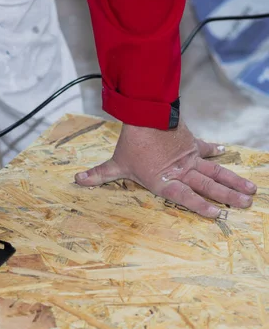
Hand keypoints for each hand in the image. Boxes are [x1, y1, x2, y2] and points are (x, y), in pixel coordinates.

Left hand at [74, 120, 256, 217]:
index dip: (199, 205)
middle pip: (207, 186)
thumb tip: (77, 181)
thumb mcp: (115, 163)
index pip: (184, 196)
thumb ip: (99, 175)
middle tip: (244, 205)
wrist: (146, 114)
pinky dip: (214, 150)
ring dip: (232, 180)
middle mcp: (179, 171)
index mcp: (163, 180)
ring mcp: (188, 157)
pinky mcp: (190, 143)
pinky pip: (204, 148)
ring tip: (250, 190)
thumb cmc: (131, 143)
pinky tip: (225, 152)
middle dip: (227, 196)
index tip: (216, 214)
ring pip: (214, 171)